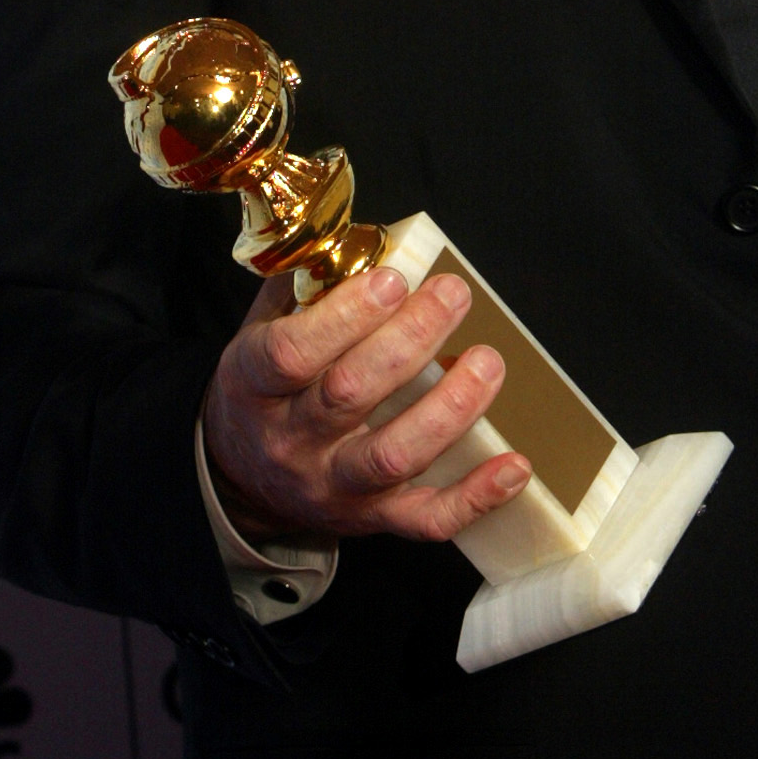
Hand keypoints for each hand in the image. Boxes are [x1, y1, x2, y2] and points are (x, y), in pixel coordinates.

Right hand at [202, 264, 529, 544]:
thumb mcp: (264, 328)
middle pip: (350, 395)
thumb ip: (309, 284)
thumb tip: (374, 238)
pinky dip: (474, 498)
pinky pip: (425, 519)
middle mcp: (291, 440)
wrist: (243, 478)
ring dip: (448, 409)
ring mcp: (332, 486)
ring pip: (392, 456)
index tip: (394, 279)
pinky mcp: (371, 520)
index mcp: (255, 384)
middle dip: (411, 340)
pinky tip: (514, 467)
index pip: (292, 353)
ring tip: (487, 362)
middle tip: (455, 295)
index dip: (344, 316)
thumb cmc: (268, 387)